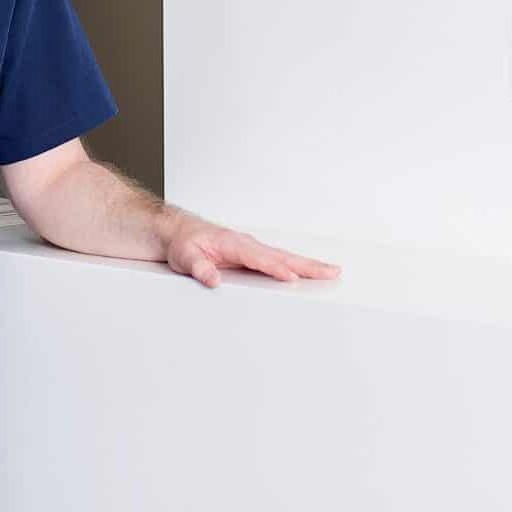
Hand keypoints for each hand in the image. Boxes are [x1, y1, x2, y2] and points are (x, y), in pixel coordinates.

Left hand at [162, 215, 340, 288]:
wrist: (179, 232)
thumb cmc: (184, 243)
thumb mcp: (186, 257)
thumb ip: (200, 268)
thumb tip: (214, 279)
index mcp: (234, 243)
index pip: (260, 258)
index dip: (276, 269)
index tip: (292, 278)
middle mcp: (247, 244)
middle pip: (283, 256)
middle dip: (307, 265)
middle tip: (331, 272)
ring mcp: (252, 249)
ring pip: (285, 257)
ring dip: (307, 265)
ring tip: (330, 272)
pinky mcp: (252, 255)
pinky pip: (278, 260)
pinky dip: (296, 266)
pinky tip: (306, 274)